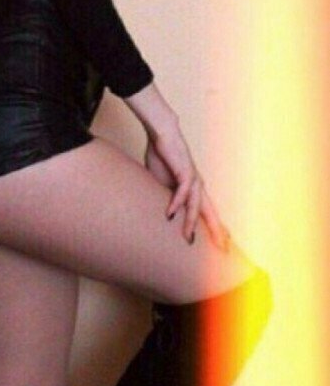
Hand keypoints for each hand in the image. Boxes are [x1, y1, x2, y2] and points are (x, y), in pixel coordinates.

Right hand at [144, 120, 231, 251]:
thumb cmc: (162, 157)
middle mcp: (198, 187)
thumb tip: (162, 213)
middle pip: (210, 213)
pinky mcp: (185, 172)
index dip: (215, 229)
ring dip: (192, 223)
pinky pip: (182, 191)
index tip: (222, 246)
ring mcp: (193, 179)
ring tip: (189, 239)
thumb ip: (166, 197)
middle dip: (217, 232)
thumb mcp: (162, 183)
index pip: (207, 214)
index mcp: (194, 190)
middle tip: (224, 250)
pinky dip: (176, 203)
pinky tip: (170, 214)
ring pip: (197, 206)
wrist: (162, 134)